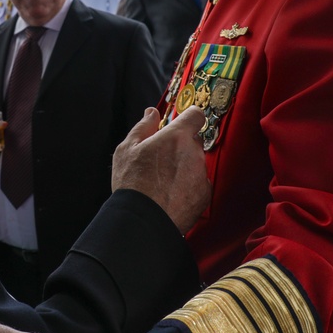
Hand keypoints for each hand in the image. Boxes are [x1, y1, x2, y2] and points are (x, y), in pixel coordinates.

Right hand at [111, 106, 209, 233]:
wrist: (143, 219)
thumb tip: (152, 113)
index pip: (195, 115)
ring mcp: (201, 174)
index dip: (189, 116)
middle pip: (194, 141)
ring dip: (185, 167)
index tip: (183, 121)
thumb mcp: (128, 148)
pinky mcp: (205, 195)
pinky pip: (200, 183)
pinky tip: (172, 193)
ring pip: (196, 163)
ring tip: (164, 181)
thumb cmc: (133, 183)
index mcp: (176, 137)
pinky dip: (190, 186)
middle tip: (162, 158)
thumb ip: (143, 126)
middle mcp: (193, 153)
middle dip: (181, 146)